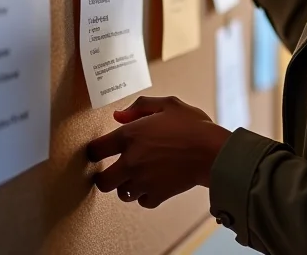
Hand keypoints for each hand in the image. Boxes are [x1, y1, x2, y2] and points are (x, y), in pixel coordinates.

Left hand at [87, 96, 230, 208]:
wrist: (212, 151)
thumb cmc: (192, 125)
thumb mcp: (168, 104)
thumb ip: (139, 107)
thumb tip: (119, 116)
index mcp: (130, 136)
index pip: (95, 150)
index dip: (95, 150)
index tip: (99, 151)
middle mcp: (131, 161)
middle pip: (102, 181)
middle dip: (105, 176)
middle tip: (113, 169)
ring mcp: (143, 181)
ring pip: (121, 193)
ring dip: (127, 185)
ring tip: (138, 174)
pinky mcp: (156, 195)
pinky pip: (142, 201)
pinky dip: (145, 194)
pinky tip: (153, 182)